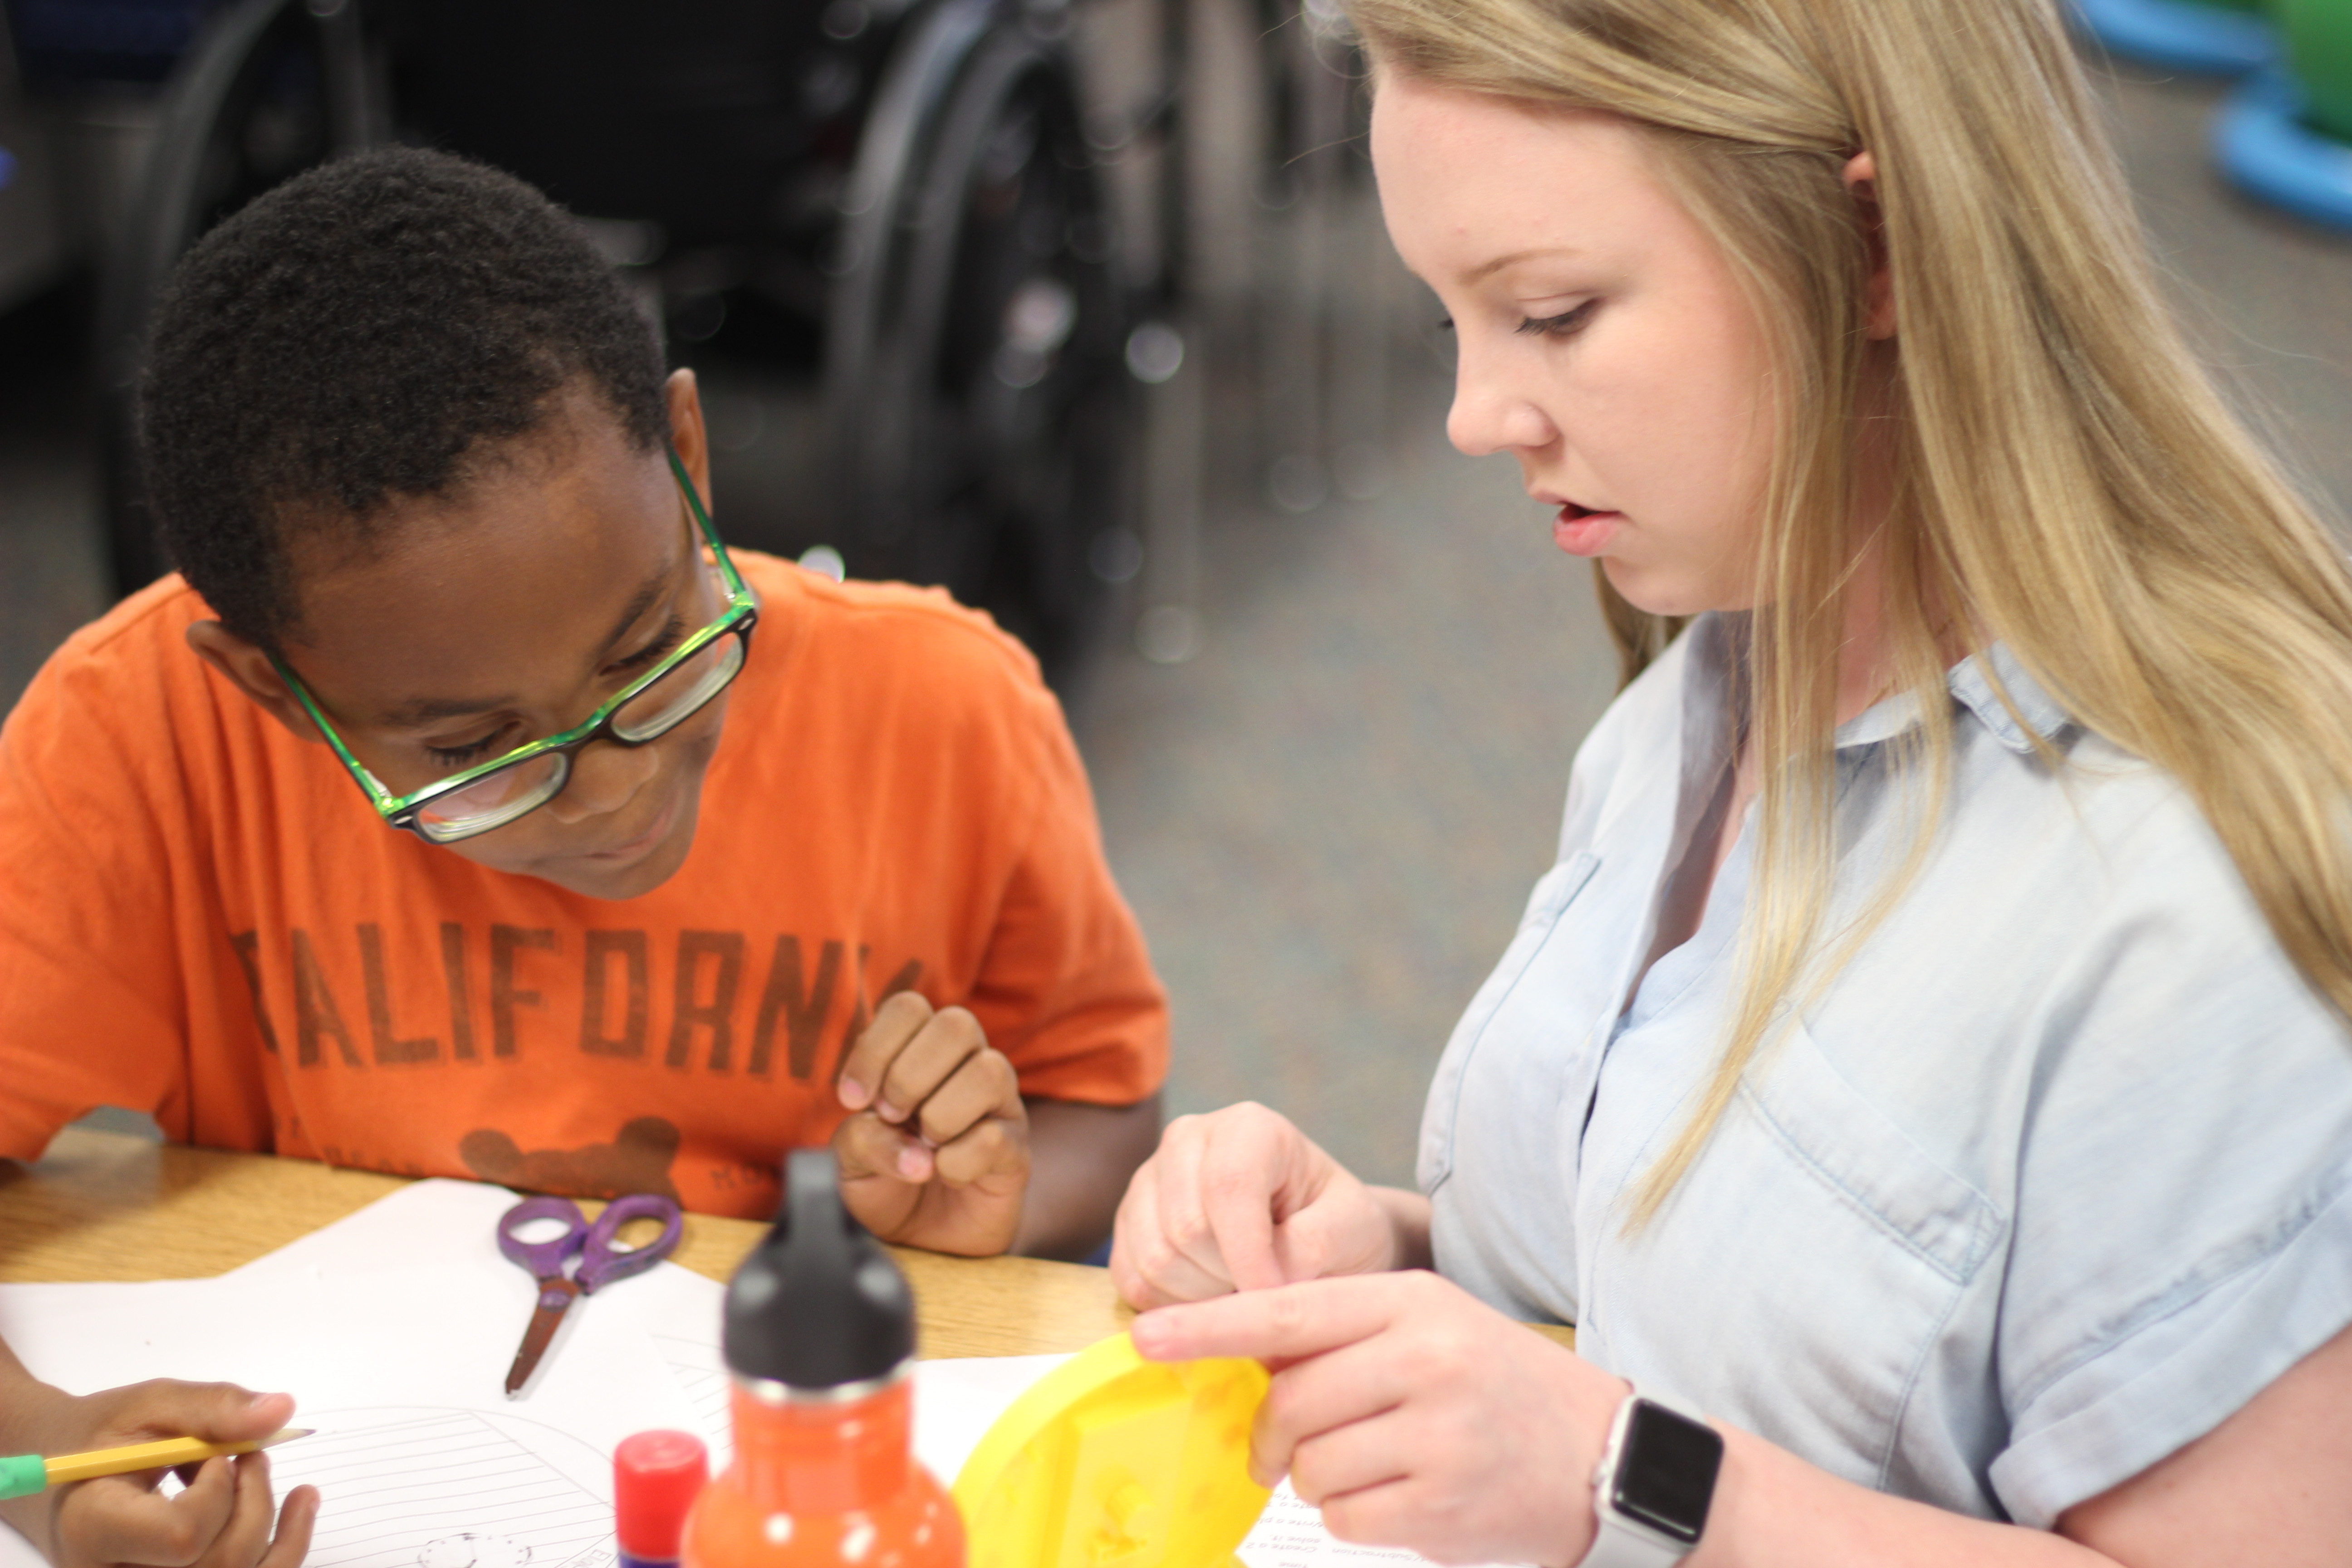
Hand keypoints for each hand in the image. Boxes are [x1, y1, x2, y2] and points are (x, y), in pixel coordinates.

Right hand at [1, 1380, 317, 1567]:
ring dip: (270, 1520)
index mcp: (94, 1529)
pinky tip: (300, 1506)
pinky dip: (285, 1548)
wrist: (65, 1476)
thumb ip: (211, 1407)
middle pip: (221, 1562)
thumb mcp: (148, 1405)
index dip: (218, 1492)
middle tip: (250, 1454)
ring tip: (259, 1472)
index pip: (183, 1537)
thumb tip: (280, 1410)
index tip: (215, 1455)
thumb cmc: (100, 1437)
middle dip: (255, 1500)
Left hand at [834, 993, 1029, 1255]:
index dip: (876, 1047)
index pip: (909, 1008)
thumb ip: (859, 1138)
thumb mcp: (849, 1162)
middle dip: (909, 1076)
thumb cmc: (886, 1186)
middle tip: (893, 1116)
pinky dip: (957, 1162)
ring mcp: (998, 1106)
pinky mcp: (1016, 1152)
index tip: (854, 1098)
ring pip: (988, 1071)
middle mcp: (966, 1067)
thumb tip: (905, 1146)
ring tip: (924, 1147)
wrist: (923, 1242)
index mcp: (920, 1054)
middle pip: (957, 1024)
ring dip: (940, 1116)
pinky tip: (946, 1174)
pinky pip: (996, 1137)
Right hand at [1110, 1102, 1402, 1308]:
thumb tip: (1268, 1277)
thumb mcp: (1353, 1228)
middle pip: (1185, 1229)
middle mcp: (1187, 1140)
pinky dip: (1172, 1306)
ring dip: (1201, 1298)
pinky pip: (1131, 1281)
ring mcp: (1149, 1180)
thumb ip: (1317, 1243)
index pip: (1228, 1187)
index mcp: (1248, 1127)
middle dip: (1230, 1279)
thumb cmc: (1336, 1224)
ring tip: (1240, 1287)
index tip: (1278, 1298)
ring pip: (1154, 1258)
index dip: (1249, 1255)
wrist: (1314, 1232)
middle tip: (1266, 1288)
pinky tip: (1209, 1296)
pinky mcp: (1127, 1224)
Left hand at [1134, 1272, 1625, 1566]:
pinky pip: (1343, 1518)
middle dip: (1274, 1432)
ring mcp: (1435, 1437)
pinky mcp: (1440, 1507)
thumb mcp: (1432, 1326)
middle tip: (1288, 1444)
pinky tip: (1401, 1497)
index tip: (1144, 1335)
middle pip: (1289, 1400)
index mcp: (1413, 1305)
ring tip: (1376, 1464)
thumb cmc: (1498, 1385)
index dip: (1209, 1326)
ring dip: (1318, 1477)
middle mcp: (1423, 1362)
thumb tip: (1247, 1358)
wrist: (1603, 1456)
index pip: (1288, 1310)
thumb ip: (1345, 1333)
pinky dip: (1353, 1515)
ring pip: (1310, 1466)